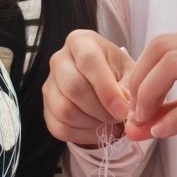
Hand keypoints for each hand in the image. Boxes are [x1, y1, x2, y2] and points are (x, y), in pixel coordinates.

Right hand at [43, 30, 134, 148]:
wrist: (105, 86)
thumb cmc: (118, 74)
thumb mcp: (130, 73)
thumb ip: (129, 87)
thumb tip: (123, 108)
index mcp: (80, 42)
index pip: (88, 62)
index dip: (106, 89)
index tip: (123, 109)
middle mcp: (59, 60)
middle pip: (73, 87)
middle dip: (100, 109)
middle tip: (118, 117)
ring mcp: (49, 85)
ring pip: (65, 110)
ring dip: (92, 123)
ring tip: (109, 122)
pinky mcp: (46, 108)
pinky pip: (60, 127)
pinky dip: (83, 135)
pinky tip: (98, 130)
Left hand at [127, 21, 176, 176]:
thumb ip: (169, 108)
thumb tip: (131, 126)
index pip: (162, 44)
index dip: (138, 74)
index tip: (132, 104)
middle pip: (162, 48)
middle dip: (139, 83)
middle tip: (135, 113)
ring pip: (175, 66)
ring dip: (150, 96)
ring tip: (146, 122)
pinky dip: (174, 120)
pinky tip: (163, 132)